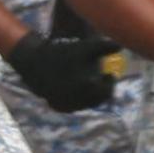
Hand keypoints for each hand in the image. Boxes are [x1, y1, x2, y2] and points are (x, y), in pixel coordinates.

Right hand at [7, 32, 123, 114]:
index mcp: (89, 87)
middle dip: (101, 91)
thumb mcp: (85, 47)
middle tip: (101, 81)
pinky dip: (77, 100)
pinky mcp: (57, 105)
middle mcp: (78, 99)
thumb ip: (104, 47)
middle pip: (97, 101)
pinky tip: (76, 90)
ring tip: (89, 84)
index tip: (109, 74)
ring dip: (90, 96)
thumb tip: (120, 46)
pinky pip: (72, 106)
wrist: (33, 61)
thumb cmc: (62, 52)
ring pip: (85, 104)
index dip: (110, 82)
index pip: (107, 91)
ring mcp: (66, 104)